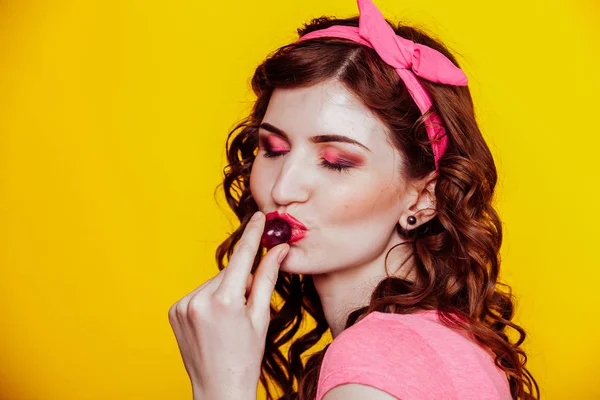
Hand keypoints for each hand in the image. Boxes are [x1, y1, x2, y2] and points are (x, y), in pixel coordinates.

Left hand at [168, 211, 289, 399]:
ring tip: (229, 319)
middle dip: (242, 278)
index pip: (243, 257)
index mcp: (225, 302)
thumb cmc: (245, 357)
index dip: (252, 235)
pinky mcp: (174, 310)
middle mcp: (200, 300)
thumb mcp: (261, 317)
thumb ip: (267, 279)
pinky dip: (210, 298)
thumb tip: (278, 250)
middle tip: (248, 304)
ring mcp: (183, 305)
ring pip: (213, 282)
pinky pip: (199, 292)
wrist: (218, 387)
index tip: (259, 217)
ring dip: (225, 290)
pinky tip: (215, 320)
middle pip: (228, 272)